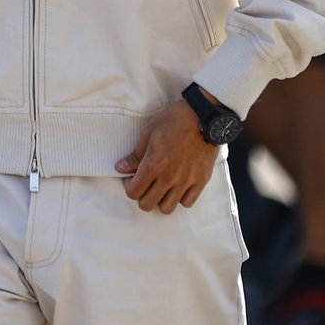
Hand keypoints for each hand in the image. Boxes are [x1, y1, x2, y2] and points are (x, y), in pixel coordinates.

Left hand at [115, 99, 218, 213]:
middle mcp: (169, 177)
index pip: (133, 193)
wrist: (204, 116)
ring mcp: (187, 181)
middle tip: (145, 183)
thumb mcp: (149, 133)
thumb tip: (121, 168)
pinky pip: (187, 203)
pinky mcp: (201, 181)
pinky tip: (177, 186)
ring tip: (161, 186)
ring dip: (160, 200)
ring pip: (167, 208)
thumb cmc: (174, 120)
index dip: (129, 187)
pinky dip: (180, 198)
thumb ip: (135, 155)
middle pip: (148, 205)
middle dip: (142, 196)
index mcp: (154, 165)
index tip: (132, 178)